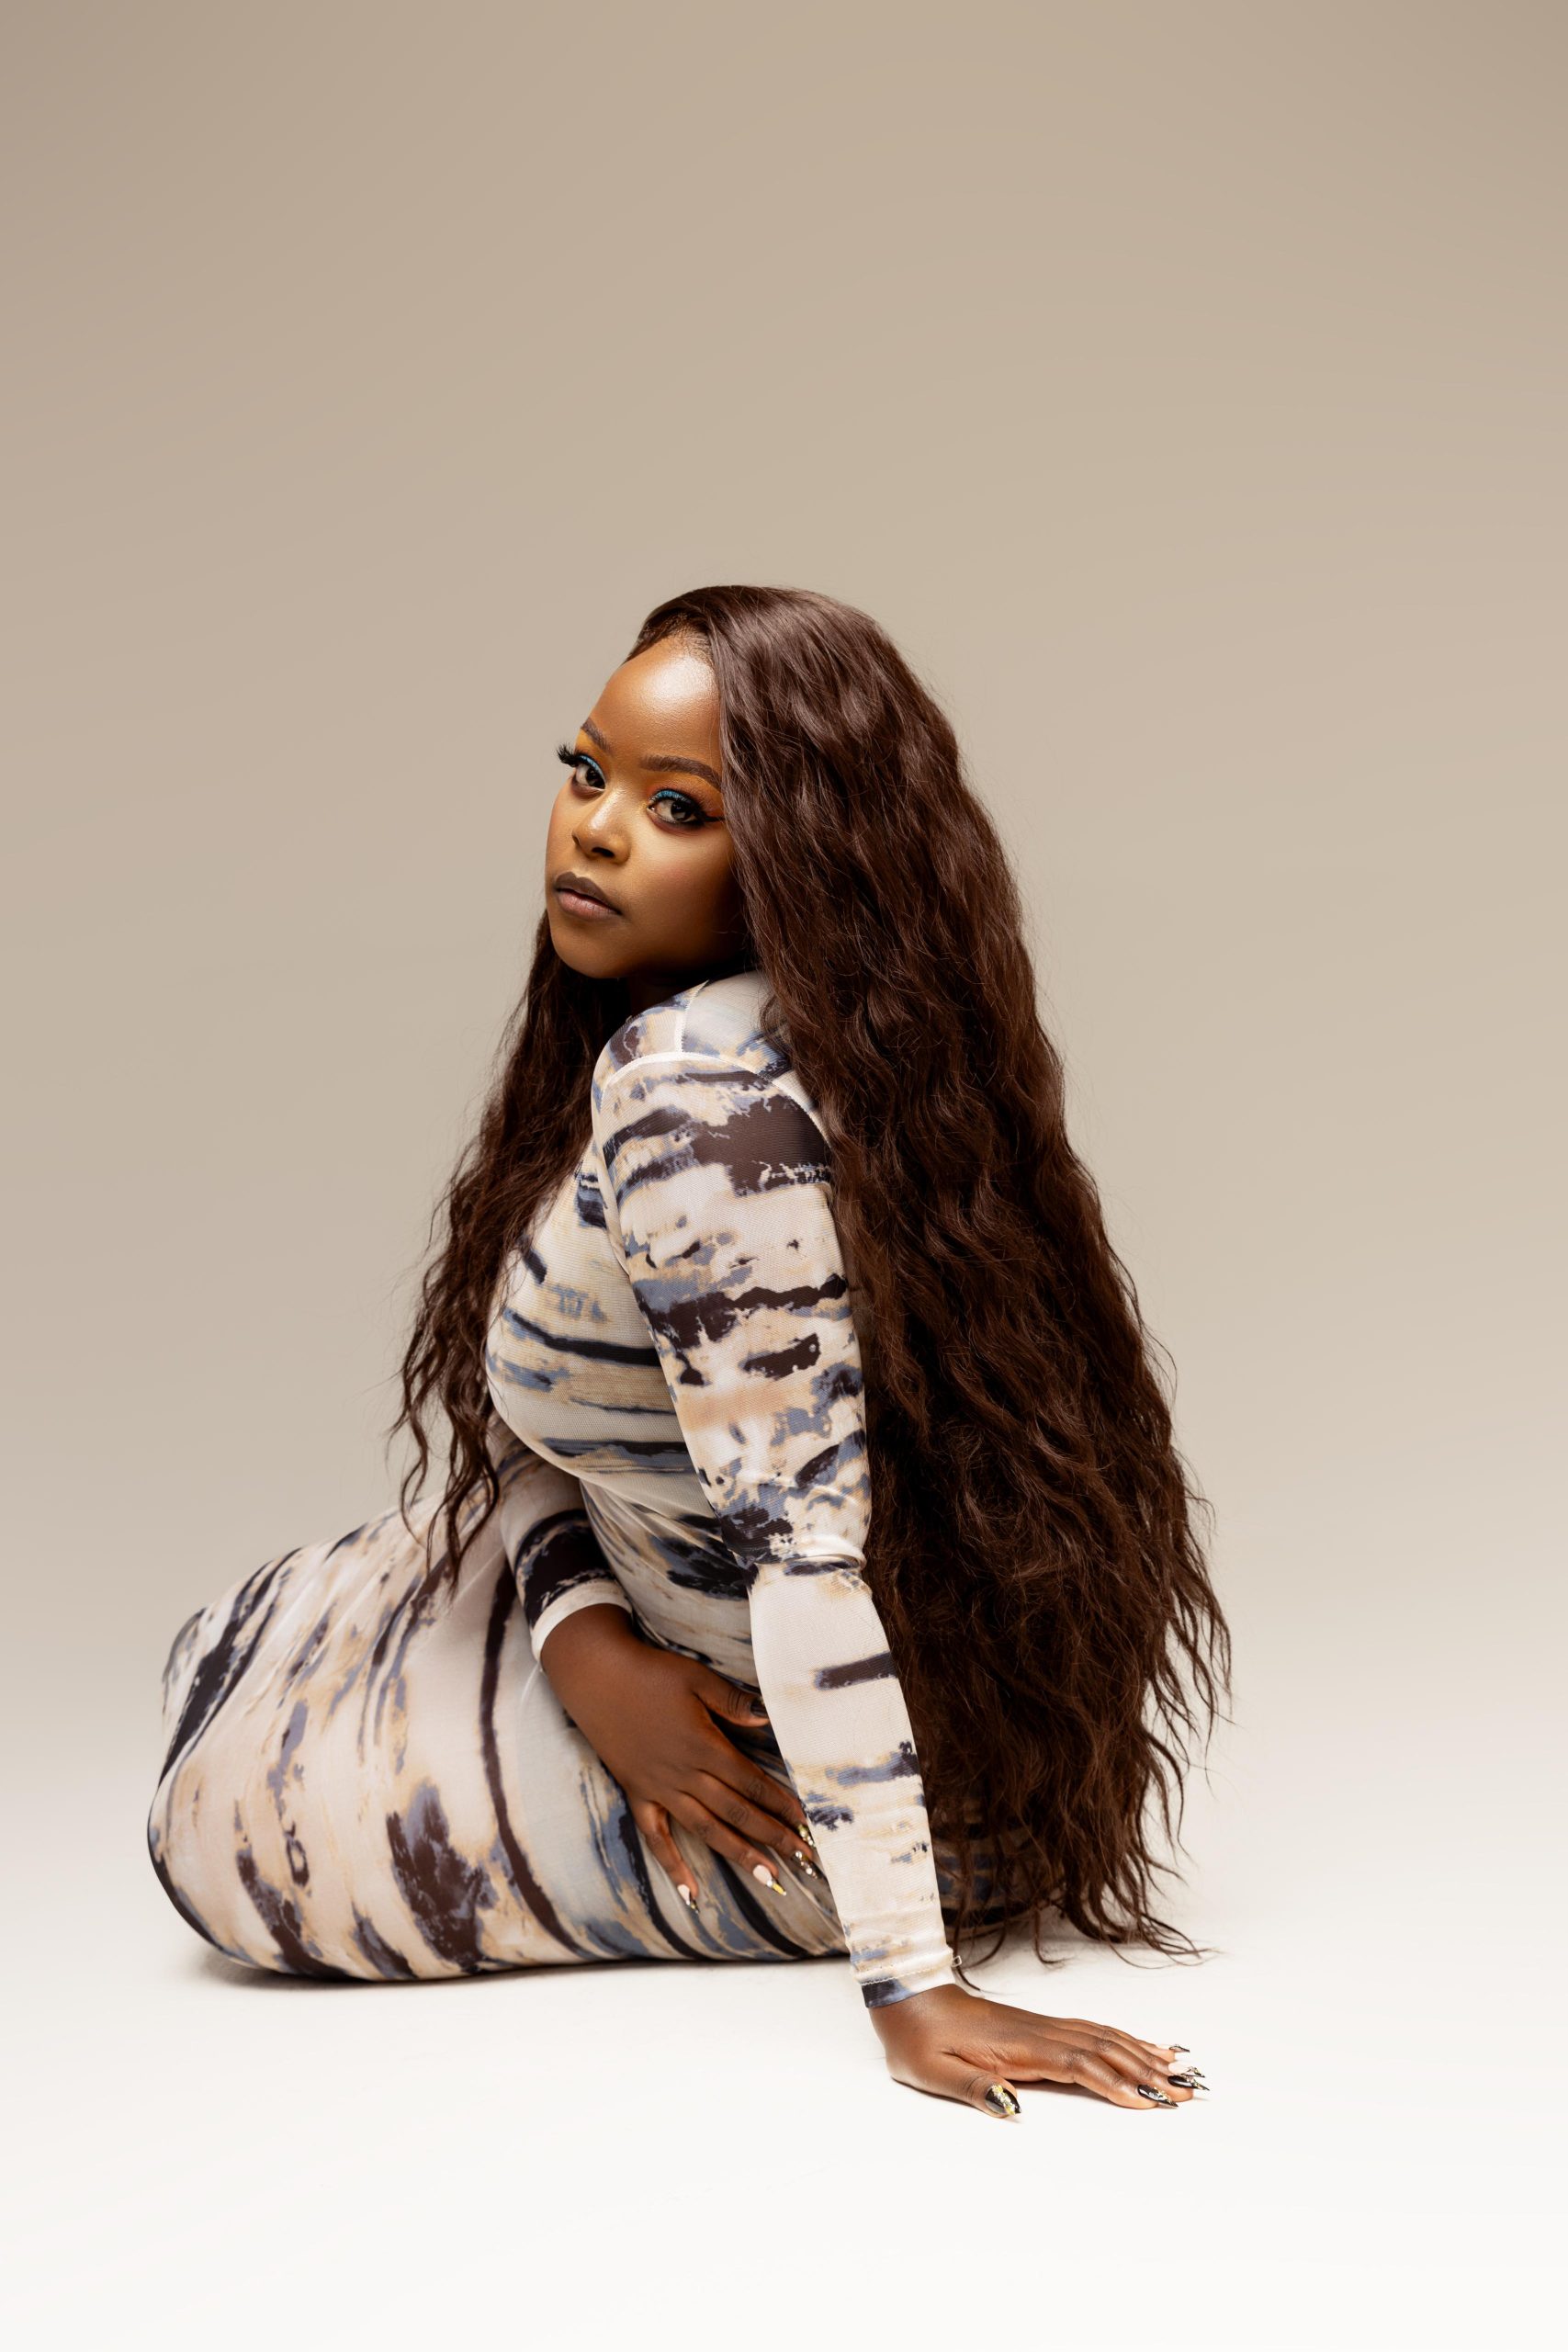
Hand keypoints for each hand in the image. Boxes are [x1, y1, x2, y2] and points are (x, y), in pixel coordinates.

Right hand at [537, 1604, 819, 1909]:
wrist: (596, 1678)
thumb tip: (767, 1720)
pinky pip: (656, 1838)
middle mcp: (685, 1775)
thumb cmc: (650, 1674)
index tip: (806, 1822)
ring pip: (706, 1830)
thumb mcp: (696, 1678)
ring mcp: (660, 1789)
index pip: (751, 1783)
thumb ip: (733, 1702)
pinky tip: (691, 1894)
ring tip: (768, 1877)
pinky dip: (673, 1867)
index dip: (781, 1804)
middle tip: (803, 1858)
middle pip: (737, 1812)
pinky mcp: (638, 1794)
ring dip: (739, 1854)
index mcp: (703, 1746)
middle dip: (773, 1836)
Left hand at [869, 1984, 1205, 2117]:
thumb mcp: (934, 2073)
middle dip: (1145, 2071)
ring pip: (1099, 2036)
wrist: (906, 1997)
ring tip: (1178, 2068)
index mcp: (1018, 2047)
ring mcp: (1039, 2025)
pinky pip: (1087, 2029)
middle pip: (1102, 2049)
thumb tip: (1012, 2107)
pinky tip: (1135, 2043)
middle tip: (1185, 2091)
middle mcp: (1037, 2032)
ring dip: (1139, 2052)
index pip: (1078, 2065)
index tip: (1149, 2102)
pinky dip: (1118, 2036)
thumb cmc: (917, 2040)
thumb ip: (974, 2088)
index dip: (1115, 2084)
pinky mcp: (1036, 2024)